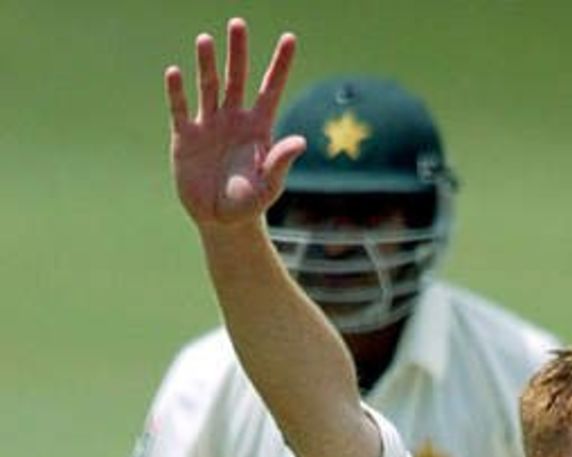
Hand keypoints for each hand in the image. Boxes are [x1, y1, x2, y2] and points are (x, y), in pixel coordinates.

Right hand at [165, 18, 304, 229]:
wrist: (221, 220)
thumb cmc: (250, 203)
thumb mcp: (269, 185)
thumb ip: (281, 162)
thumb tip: (300, 141)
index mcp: (259, 128)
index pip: (271, 89)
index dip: (280, 64)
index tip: (290, 38)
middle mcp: (233, 119)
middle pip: (237, 78)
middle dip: (238, 52)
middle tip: (238, 23)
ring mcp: (208, 125)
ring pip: (208, 87)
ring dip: (206, 64)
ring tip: (205, 40)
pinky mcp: (185, 137)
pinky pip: (181, 110)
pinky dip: (177, 93)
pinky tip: (174, 72)